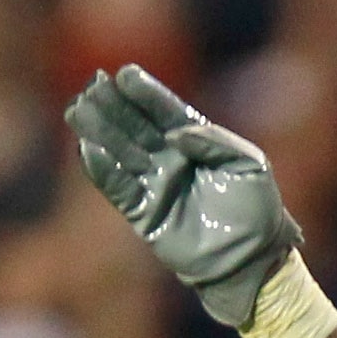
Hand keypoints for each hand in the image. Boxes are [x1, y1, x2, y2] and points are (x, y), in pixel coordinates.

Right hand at [66, 63, 302, 329]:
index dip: (145, 94)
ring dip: (99, 131)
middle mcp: (170, 160)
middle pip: (136, 127)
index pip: (165, 112)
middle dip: (114, 106)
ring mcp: (156, 186)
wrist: (254, 262)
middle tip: (93, 84)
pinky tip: (87, 149)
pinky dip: (103, 171)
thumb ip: (216, 141)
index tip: (125, 75)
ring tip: (78, 108)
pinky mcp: (145, 215)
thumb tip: (176, 133)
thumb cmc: (258, 212)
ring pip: (121, 152)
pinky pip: (119, 189)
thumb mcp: (250, 166)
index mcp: (195, 143)